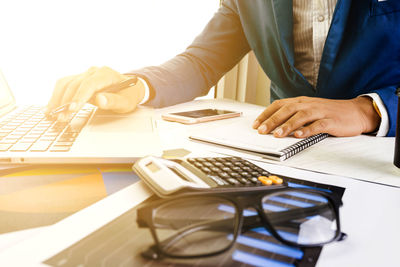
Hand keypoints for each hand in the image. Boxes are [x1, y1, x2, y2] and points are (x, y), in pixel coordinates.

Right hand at [46, 66, 144, 119]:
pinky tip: (52, 107)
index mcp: (106, 74)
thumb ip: (113, 101)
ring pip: (66, 83)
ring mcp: (85, 74)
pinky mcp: (79, 80)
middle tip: (61, 117)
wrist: (129, 89)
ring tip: (53, 114)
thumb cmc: (128, 95)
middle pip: (75, 84)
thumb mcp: (126, 102)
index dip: (79, 96)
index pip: (89, 84)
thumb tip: (99, 99)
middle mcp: (94, 72)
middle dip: (66, 102)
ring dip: (57, 99)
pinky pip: (64, 85)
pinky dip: (56, 96)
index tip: (72, 108)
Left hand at [252, 96, 380, 137]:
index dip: (266, 114)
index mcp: (301, 101)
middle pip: (287, 110)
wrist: (356, 112)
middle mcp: (309, 104)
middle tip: (261, 130)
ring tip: (277, 135)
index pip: (279, 105)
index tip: (256, 124)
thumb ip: (293, 115)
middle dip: (272, 120)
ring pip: (301, 116)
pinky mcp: (331, 121)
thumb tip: (274, 125)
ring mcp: (320, 112)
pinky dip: (308, 130)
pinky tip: (299, 135)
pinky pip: (318, 125)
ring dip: (287, 126)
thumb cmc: (329, 112)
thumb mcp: (309, 110)